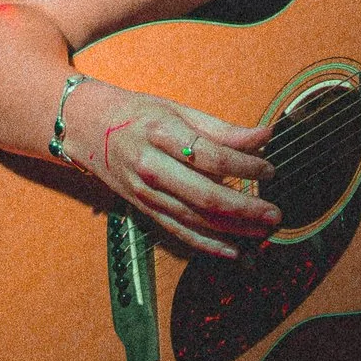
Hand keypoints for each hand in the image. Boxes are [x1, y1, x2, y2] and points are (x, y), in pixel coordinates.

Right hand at [67, 82, 278, 259]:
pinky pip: (178, 232)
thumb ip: (221, 129)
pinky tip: (233, 251)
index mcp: (162, 132)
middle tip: (275, 213)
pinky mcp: (143, 209)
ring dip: (233, 230)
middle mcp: (151, 166)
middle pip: (204, 194)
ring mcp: (145, 192)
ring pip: (194, 218)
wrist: (85, 127)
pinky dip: (207, 245)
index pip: (211, 155)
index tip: (270, 169)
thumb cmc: (137, 114)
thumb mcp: (177, 109)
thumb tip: (265, 135)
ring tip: (263, 231)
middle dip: (244, 208)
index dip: (245, 165)